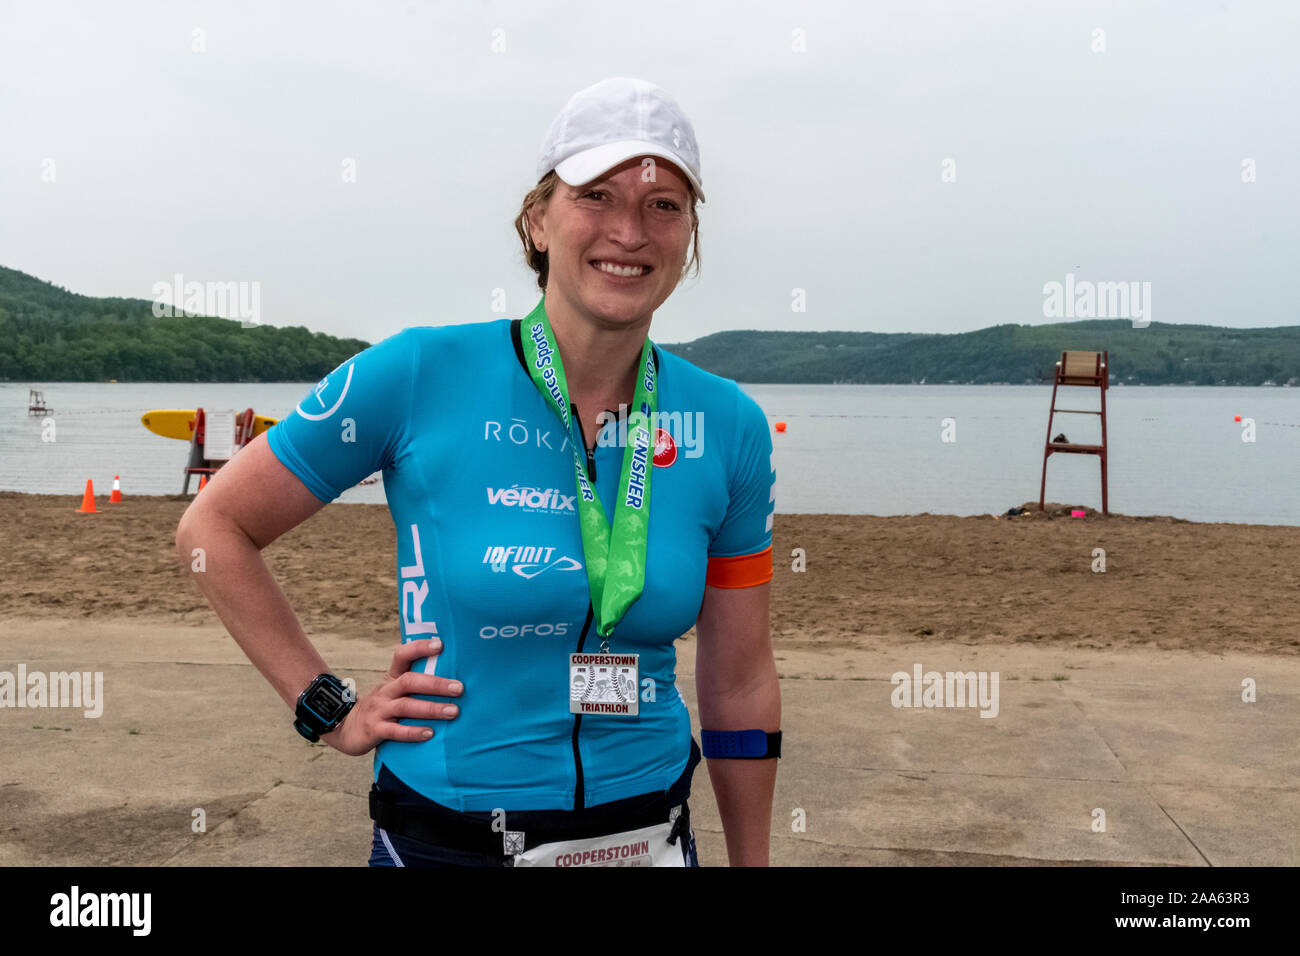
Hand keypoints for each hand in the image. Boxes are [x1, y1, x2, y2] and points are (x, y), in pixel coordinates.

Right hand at [322, 637, 460, 755]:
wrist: (347, 728)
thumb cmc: (382, 706)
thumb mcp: (393, 689)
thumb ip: (415, 681)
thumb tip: (452, 673)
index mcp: (391, 678)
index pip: (402, 656)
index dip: (419, 648)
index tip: (440, 644)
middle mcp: (385, 691)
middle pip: (409, 681)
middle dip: (436, 684)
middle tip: (460, 688)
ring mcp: (379, 710)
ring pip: (405, 706)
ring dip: (431, 708)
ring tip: (453, 711)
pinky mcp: (375, 730)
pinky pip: (395, 731)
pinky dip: (413, 732)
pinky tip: (430, 733)